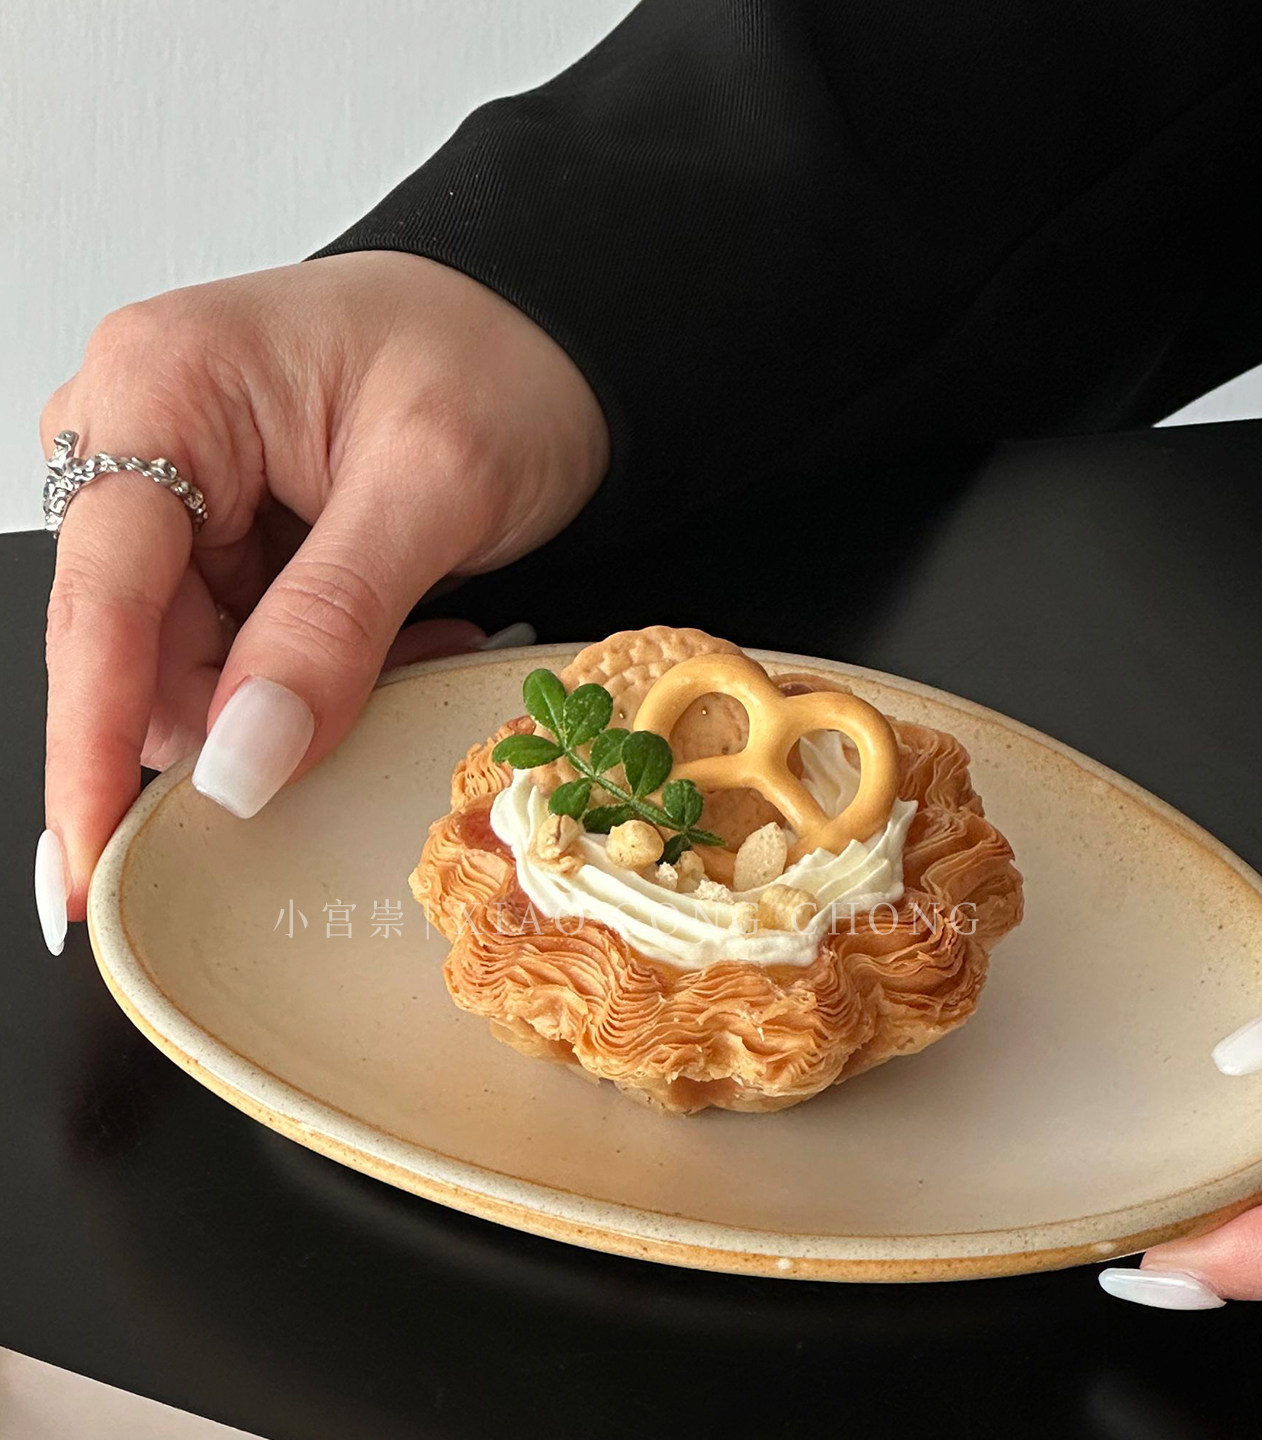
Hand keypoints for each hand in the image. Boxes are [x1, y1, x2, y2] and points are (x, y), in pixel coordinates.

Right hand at [34, 252, 607, 952]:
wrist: (550, 337)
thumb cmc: (499, 361)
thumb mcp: (435, 486)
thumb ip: (332, 623)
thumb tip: (239, 762)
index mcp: (160, 390)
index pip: (98, 598)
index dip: (90, 744)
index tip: (89, 868)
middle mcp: (139, 440)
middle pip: (141, 648)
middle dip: (254, 707)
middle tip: (390, 683)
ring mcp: (180, 494)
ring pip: (200, 665)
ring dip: (308, 687)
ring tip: (422, 627)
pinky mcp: (226, 535)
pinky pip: (249, 649)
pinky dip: (327, 666)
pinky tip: (408, 624)